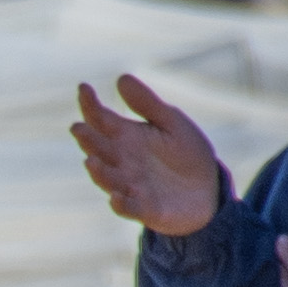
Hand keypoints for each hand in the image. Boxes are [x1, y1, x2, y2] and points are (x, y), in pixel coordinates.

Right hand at [71, 75, 227, 238]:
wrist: (208, 191)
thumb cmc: (186, 154)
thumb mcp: (171, 123)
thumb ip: (147, 104)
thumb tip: (121, 78)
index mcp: (126, 137)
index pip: (101, 120)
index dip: (90, 105)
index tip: (84, 88)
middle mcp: (122, 161)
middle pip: (99, 149)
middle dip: (88, 141)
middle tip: (79, 129)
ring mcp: (131, 185)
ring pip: (108, 179)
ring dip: (99, 172)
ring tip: (91, 161)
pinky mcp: (145, 208)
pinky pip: (129, 207)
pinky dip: (120, 204)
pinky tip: (115, 197)